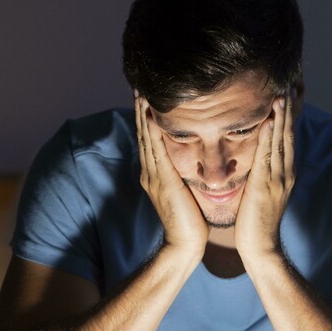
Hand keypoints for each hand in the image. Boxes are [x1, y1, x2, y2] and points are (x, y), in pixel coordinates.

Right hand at [135, 94, 208, 256]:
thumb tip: (193, 164)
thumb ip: (184, 177)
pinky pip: (155, 150)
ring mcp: (154, 176)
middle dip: (140, 111)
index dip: (147, 119)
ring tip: (141, 94)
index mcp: (157, 174)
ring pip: (146, 139)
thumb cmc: (191, 221)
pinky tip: (150, 115)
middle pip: (143, 135)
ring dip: (142, 115)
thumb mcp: (186, 192)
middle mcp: (151, 172)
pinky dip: (151, 131)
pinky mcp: (162, 181)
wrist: (186, 244)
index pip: (151, 140)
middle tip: (139, 87)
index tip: (147, 98)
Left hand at [235, 92, 296, 260]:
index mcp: (283, 173)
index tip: (288, 93)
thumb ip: (261, 173)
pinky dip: (268, 138)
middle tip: (290, 83)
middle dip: (289, 109)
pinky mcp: (265, 187)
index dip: (288, 115)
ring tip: (281, 94)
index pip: (287, 137)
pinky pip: (267, 158)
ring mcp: (277, 179)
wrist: (260, 248)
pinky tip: (267, 121)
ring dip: (281, 117)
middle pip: (288, 134)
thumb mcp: (260, 191)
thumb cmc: (255, 222)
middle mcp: (285, 172)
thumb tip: (255, 158)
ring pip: (281, 142)